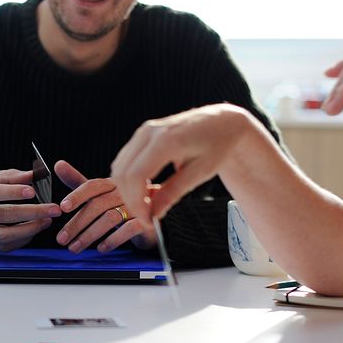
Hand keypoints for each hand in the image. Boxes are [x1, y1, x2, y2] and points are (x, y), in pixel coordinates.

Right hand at [0, 169, 60, 250]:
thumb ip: (8, 177)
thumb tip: (32, 174)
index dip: (13, 192)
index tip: (33, 190)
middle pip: (5, 216)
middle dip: (33, 213)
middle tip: (53, 208)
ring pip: (7, 236)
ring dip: (31, 229)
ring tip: (46, 220)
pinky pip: (6, 245)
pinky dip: (23, 239)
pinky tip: (34, 229)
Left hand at [54, 160, 154, 252]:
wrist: (152, 216)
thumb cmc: (121, 203)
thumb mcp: (99, 193)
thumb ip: (78, 182)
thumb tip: (58, 165)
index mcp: (111, 183)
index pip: (92, 186)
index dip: (77, 195)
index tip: (62, 207)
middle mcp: (124, 192)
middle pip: (97, 205)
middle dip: (77, 223)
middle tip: (62, 239)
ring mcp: (136, 205)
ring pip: (110, 218)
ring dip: (89, 235)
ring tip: (75, 247)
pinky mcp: (146, 220)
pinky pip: (129, 229)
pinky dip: (113, 239)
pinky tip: (101, 248)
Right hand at [111, 105, 258, 231]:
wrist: (222, 122)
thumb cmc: (217, 144)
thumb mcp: (200, 173)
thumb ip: (173, 193)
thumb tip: (154, 214)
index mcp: (166, 140)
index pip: (136, 176)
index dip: (137, 202)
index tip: (147, 220)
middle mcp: (149, 133)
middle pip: (123, 173)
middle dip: (130, 199)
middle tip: (146, 217)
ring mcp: (143, 132)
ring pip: (119, 168)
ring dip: (128, 190)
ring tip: (148, 204)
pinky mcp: (142, 135)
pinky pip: (125, 161)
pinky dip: (130, 179)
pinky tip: (146, 190)